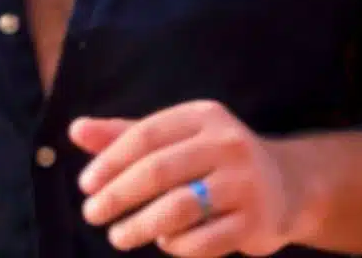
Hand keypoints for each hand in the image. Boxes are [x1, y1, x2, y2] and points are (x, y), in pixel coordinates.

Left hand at [71, 100, 307, 255]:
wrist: (286, 184)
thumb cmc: (213, 159)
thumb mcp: (174, 138)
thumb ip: (125, 135)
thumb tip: (75, 130)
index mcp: (202, 116)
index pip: (146, 135)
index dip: (111, 160)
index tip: (86, 184)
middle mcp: (226, 143)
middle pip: (159, 170)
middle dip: (119, 195)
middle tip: (92, 213)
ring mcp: (244, 183)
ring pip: (179, 208)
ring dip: (141, 226)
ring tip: (117, 236)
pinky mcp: (256, 222)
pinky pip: (204, 240)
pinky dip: (177, 245)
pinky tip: (164, 243)